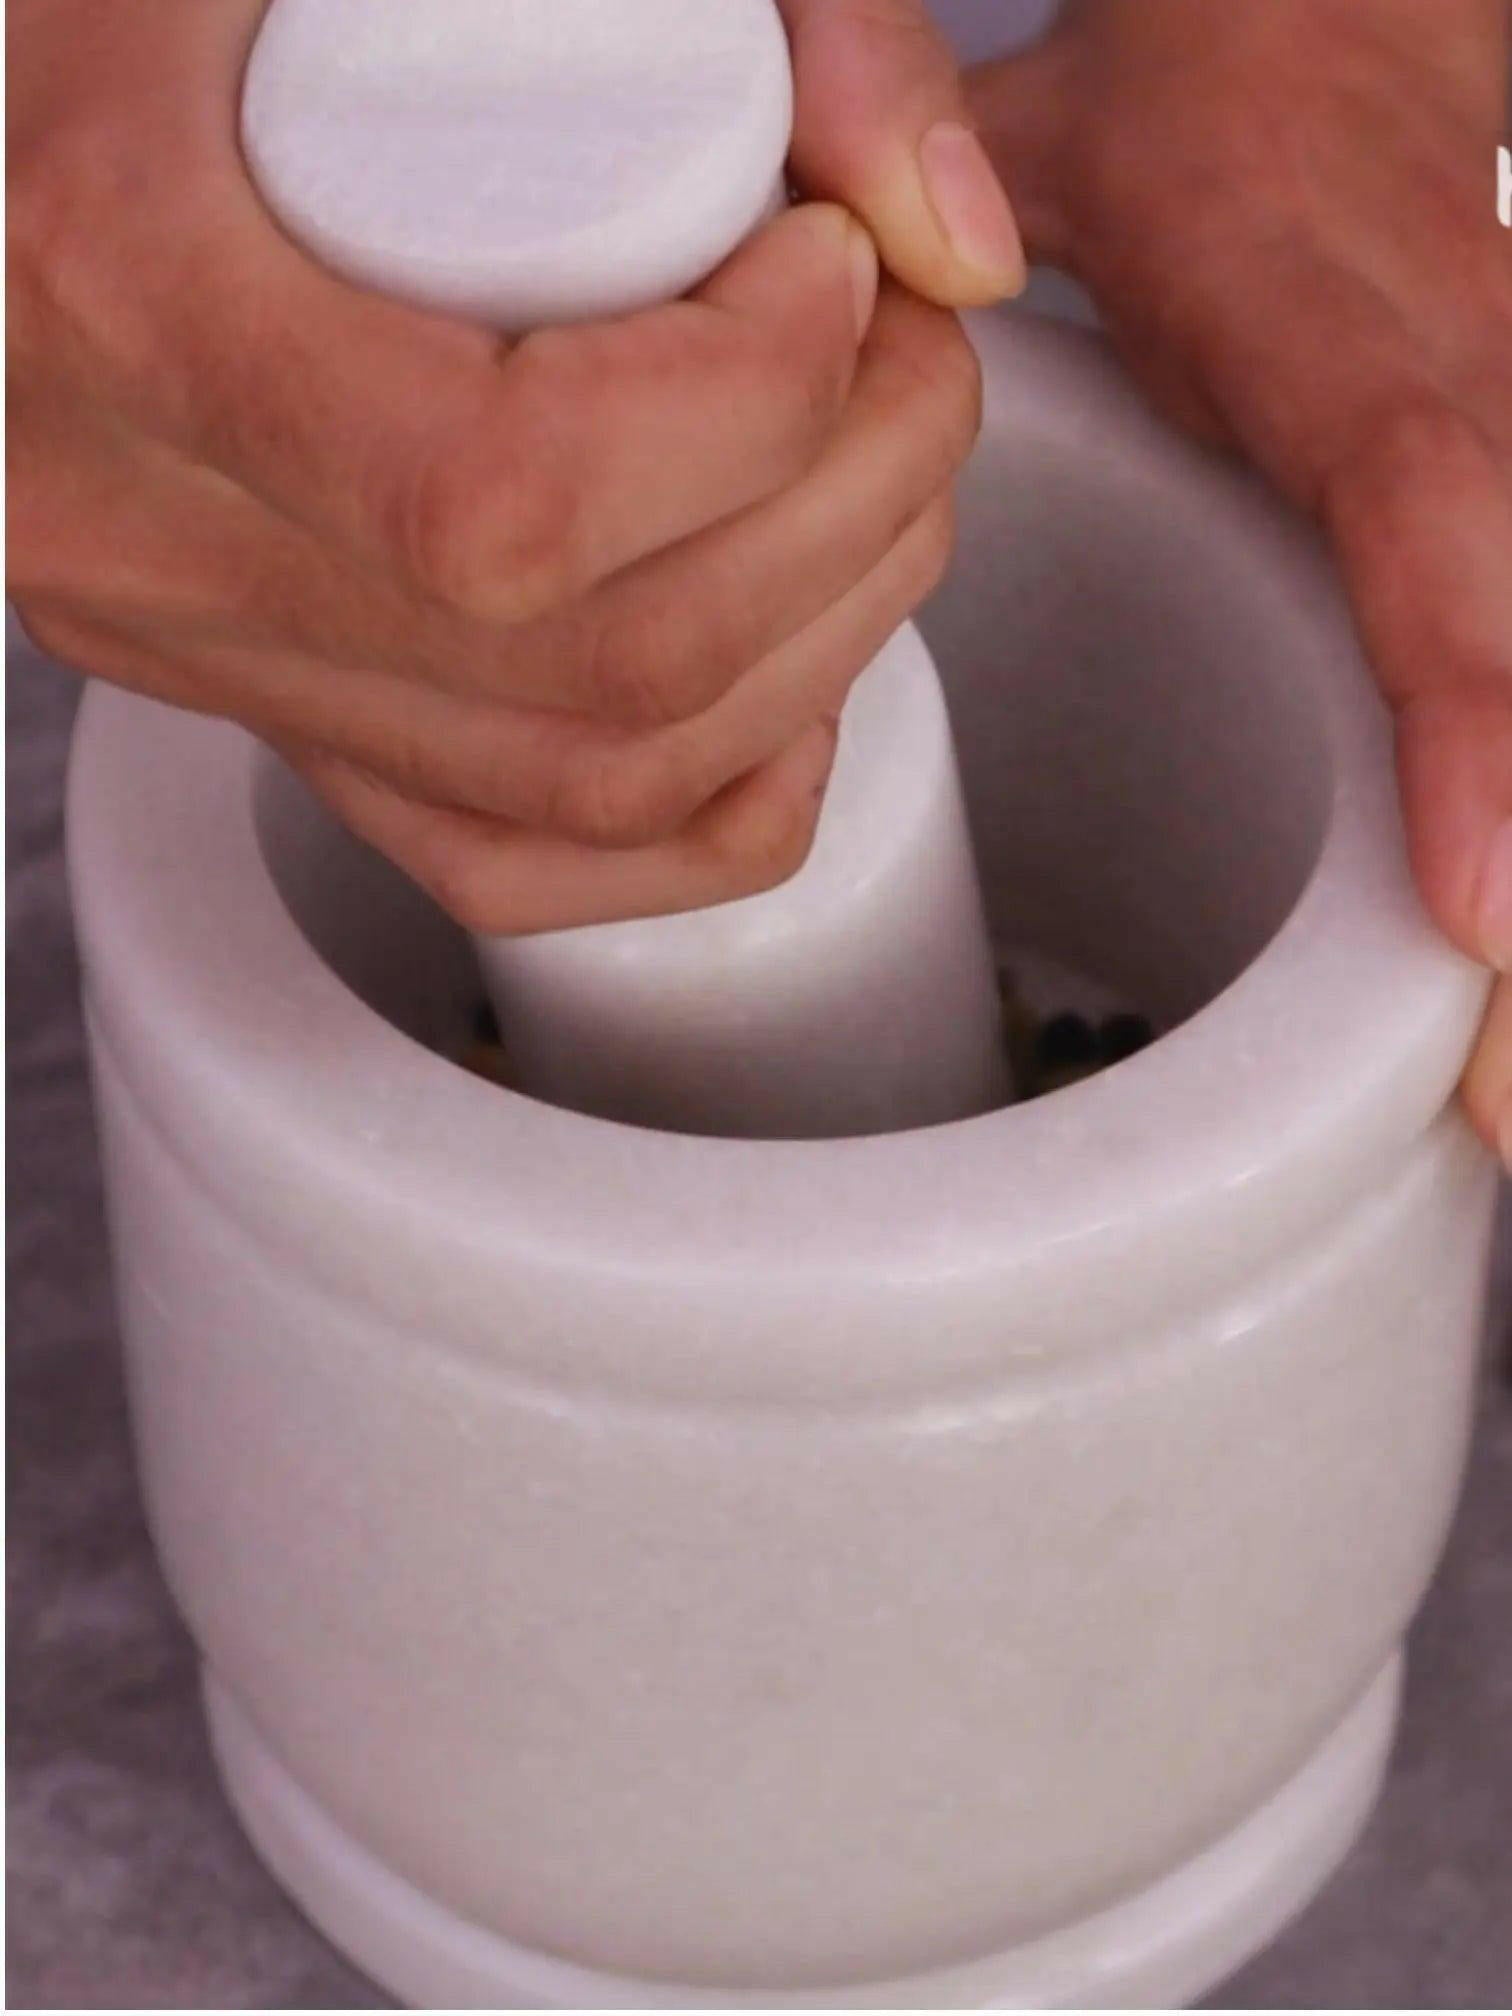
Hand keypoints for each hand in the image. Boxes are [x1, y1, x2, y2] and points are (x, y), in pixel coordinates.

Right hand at [7, 0, 1012, 934]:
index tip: (835, 265)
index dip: (760, 407)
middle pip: (603, 664)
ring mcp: (201, 649)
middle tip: (909, 361)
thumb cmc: (189, 11)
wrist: (21, 129)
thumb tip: (953, 238)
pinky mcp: (258, 703)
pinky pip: (504, 857)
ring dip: (817, 649)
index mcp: (131, 294)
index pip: (513, 497)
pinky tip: (783, 678)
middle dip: (853, 516)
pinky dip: (703, 797)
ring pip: (587, 782)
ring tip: (877, 483)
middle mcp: (149, 530)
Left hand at [969, 0, 1511, 1160]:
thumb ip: (928, 196)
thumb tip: (898, 293)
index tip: (1485, 916)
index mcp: (1334, 327)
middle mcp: (1474, 385)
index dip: (1475, 714)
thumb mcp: (1039, 133)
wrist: (1342, 26)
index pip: (1427, 513)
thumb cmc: (1181, 112)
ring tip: (1511, 1098)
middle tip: (1506, 1105)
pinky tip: (1509, 986)